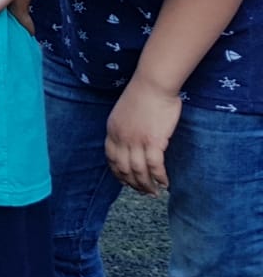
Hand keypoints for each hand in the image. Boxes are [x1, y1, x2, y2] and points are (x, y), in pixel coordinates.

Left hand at [106, 79, 180, 194]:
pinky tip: (165, 183)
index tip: (126, 181)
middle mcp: (121, 137)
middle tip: (143, 191)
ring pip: (138, 171)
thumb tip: (131, 143)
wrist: (153, 84)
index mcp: (112, 130)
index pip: (111, 157)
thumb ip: (124, 128)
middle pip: (124, 168)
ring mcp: (136, 140)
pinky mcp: (153, 141)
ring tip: (154, 192)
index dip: (118, 172)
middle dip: (133, 183)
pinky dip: (159, 177)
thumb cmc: (143, 95)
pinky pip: (155, 166)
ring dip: (146, 185)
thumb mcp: (123, 112)